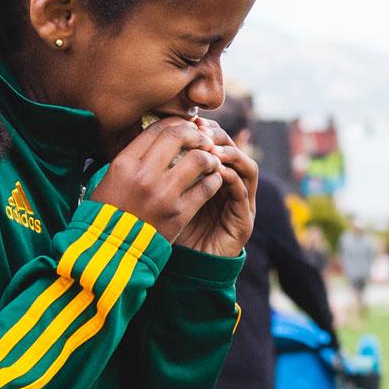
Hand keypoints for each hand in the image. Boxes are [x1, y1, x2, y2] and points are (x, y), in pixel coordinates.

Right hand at [91, 118, 225, 238]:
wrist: (112, 249)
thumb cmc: (110, 212)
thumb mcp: (112, 179)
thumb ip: (133, 157)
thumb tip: (158, 136)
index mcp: (125, 163)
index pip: (157, 130)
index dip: (177, 124)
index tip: (186, 128)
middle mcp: (144, 175)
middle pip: (179, 137)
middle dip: (196, 134)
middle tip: (204, 140)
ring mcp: (163, 194)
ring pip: (199, 160)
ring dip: (210, 157)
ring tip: (211, 161)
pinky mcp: (179, 213)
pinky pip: (206, 187)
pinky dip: (214, 179)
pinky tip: (214, 179)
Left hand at [169, 116, 258, 256]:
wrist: (181, 269)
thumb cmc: (165, 231)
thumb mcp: (160, 194)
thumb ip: (160, 170)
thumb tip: (143, 135)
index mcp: (209, 176)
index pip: (214, 143)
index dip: (204, 129)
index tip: (188, 119)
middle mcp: (228, 185)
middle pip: (232, 149)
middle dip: (218, 137)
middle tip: (202, 130)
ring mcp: (239, 202)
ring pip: (246, 166)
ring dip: (230, 154)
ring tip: (211, 149)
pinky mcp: (244, 219)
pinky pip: (243, 191)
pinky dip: (233, 177)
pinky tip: (217, 171)